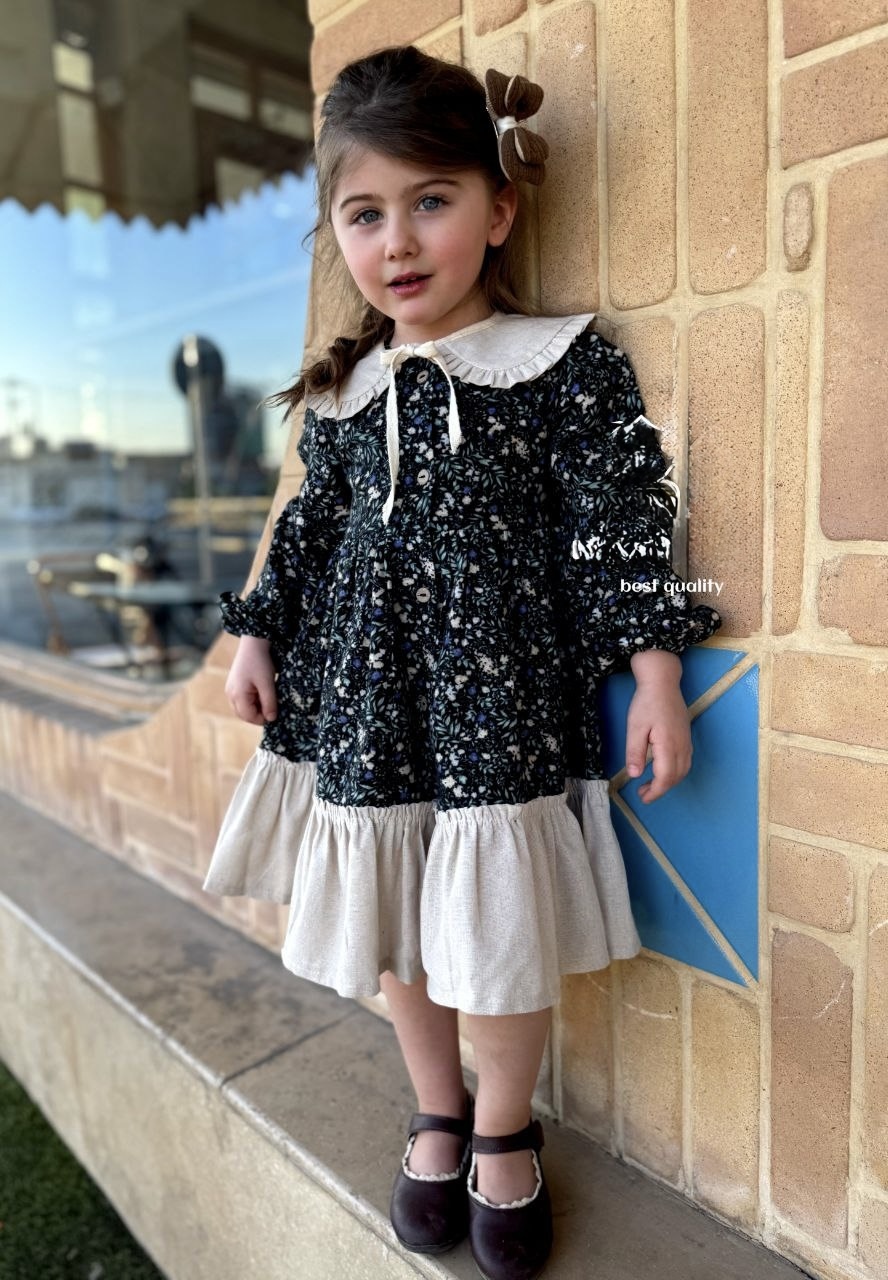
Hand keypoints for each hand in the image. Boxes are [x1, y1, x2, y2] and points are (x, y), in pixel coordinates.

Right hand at [225, 635, 277, 725]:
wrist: (253, 642)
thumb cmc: (261, 662)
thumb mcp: (268, 684)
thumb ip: (269, 703)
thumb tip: (271, 719)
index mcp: (237, 695)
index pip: (249, 717)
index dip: (263, 719)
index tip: (275, 713)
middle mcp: (230, 694)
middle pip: (244, 715)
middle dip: (258, 714)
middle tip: (272, 706)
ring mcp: (230, 689)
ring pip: (243, 708)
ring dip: (255, 707)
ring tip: (268, 697)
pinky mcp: (234, 685)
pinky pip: (242, 700)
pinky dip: (252, 700)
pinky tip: (262, 692)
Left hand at [624, 675, 691, 803]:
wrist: (663, 682)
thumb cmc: (647, 702)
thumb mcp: (635, 727)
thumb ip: (635, 752)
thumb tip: (635, 774)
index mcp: (669, 745)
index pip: (665, 777)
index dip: (655, 792)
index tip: (643, 798)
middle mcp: (682, 746)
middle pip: (676, 777)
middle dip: (661, 789)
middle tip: (643, 793)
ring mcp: (687, 741)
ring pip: (683, 770)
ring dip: (669, 782)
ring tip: (651, 784)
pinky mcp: (686, 737)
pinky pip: (685, 761)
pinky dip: (675, 772)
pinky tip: (662, 769)